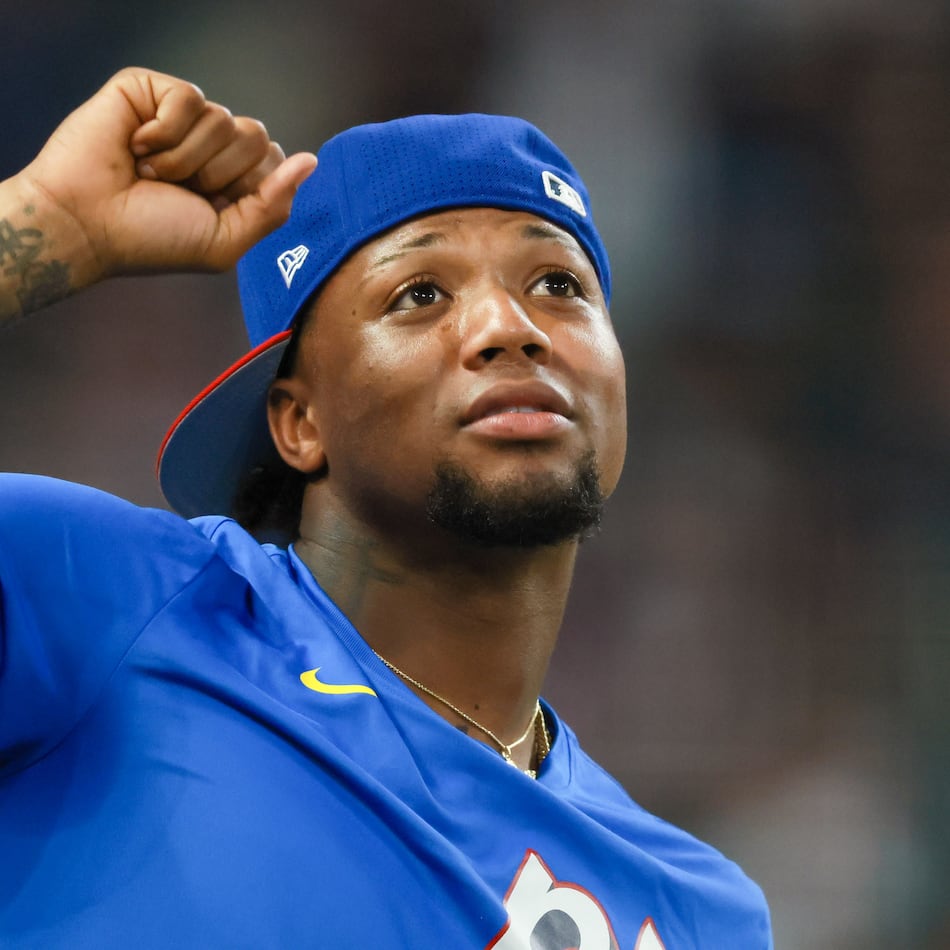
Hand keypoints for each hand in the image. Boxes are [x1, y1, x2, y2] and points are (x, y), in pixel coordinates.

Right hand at [17, 67, 316, 282]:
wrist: (87, 224)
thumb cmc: (152, 240)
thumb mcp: (226, 240)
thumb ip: (274, 205)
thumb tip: (311, 160)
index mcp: (232, 181)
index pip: (274, 162)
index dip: (249, 187)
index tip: (212, 208)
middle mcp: (210, 146)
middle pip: (256, 136)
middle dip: (220, 174)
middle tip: (180, 191)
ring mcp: (181, 118)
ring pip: (222, 118)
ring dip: (185, 160)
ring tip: (150, 174)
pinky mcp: (150, 92)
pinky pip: (188, 98)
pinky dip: (164, 132)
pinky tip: (136, 146)